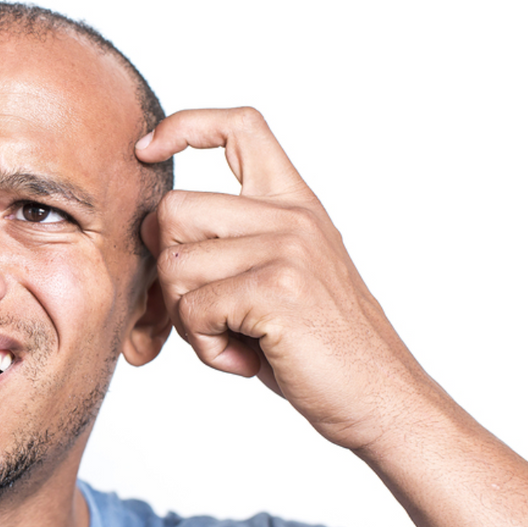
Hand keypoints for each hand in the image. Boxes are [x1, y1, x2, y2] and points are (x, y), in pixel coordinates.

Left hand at [136, 107, 425, 450]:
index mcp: (295, 204)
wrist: (380, 400)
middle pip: (174, 209)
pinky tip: (245, 359)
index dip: (184, 125)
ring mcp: (288, 248)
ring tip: (234, 339)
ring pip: (174, 264)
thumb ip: (229, 244)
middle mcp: (292, 216)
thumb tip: (151, 233)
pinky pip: (193, 310)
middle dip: (169, 270)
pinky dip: (206, 347)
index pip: (240, 126)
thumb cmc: (316, 347)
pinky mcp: (277, 288)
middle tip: (207, 313)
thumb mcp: (277, 277)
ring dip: (188, 318)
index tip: (147, 148)